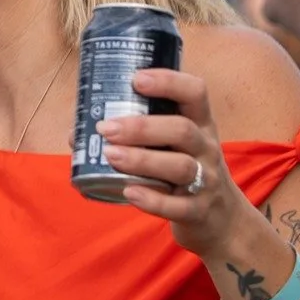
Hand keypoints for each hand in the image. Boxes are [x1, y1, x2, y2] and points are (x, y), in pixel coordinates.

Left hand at [95, 67, 252, 260]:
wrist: (220, 220)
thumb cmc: (185, 172)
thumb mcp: (176, 147)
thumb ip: (140, 135)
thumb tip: (79, 133)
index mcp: (201, 124)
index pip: (195, 92)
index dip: (168, 81)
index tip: (136, 79)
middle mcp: (206, 148)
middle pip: (181, 130)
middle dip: (142, 127)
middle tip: (106, 128)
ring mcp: (206, 181)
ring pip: (179, 166)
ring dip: (142, 160)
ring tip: (110, 155)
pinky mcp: (198, 211)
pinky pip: (176, 206)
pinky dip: (152, 200)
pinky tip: (129, 192)